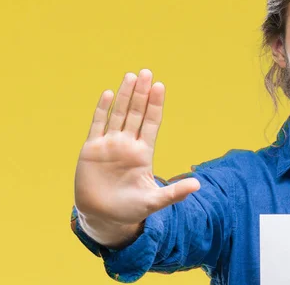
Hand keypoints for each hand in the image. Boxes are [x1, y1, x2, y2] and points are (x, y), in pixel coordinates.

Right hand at [74, 69, 199, 234]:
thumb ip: (174, 193)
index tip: (160, 86)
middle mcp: (127, 144)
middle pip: (136, 114)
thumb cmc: (130, 209)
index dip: (155, 105)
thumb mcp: (154, 201)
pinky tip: (109, 94)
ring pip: (118, 114)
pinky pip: (97, 125)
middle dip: (141, 93)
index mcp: (143, 153)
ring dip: (125, 96)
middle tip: (146, 72)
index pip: (151, 123)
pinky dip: (102, 110)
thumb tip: (198, 185)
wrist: (103, 217)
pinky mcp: (91, 149)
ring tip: (131, 76)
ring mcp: (109, 145)